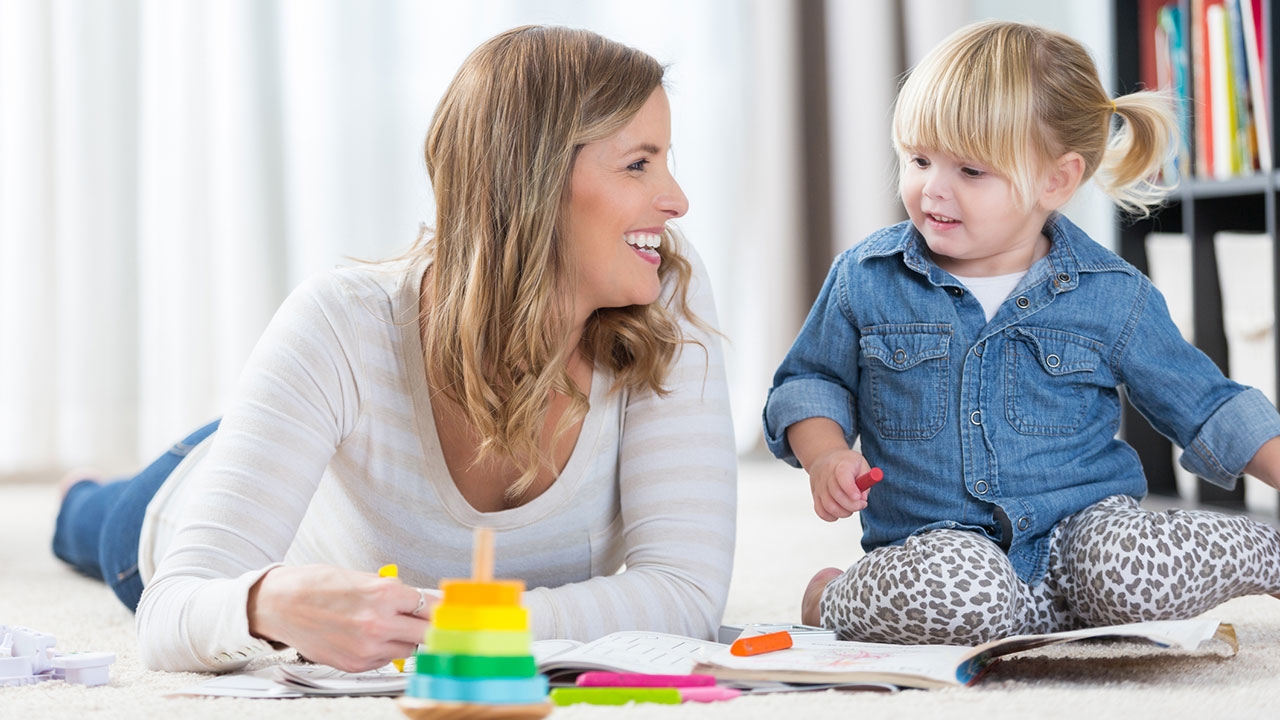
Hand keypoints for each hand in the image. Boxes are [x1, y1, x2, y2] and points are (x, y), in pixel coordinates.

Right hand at [247, 564, 433, 671]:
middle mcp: (380, 623)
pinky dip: (385, 649)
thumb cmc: (317, 586)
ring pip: (409, 648)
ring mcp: (368, 647)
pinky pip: (385, 659)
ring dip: (406, 638)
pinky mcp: (356, 664)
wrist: (280, 605)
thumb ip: (395, 592)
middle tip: (431, 623)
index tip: (448, 610)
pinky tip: (369, 636)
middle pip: (428, 632)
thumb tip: (423, 601)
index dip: (441, 608)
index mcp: (385, 594)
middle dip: (431, 627)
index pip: (432, 606)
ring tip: (388, 625)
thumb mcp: (364, 578)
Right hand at [806, 448, 871, 521]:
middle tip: (862, 504)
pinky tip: (840, 510)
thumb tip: (862, 498)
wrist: (824, 457)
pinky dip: (832, 516)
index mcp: (841, 464)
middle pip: (836, 494)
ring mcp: (819, 486)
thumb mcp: (861, 465)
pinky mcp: (815, 496)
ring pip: (829, 506)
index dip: (850, 489)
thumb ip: (866, 481)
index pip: (842, 475)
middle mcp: (826, 474)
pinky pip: (821, 512)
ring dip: (844, 512)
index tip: (859, 497)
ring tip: (851, 507)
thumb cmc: (846, 463)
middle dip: (853, 505)